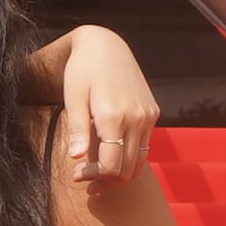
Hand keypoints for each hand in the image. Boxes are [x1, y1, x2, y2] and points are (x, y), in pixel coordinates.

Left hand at [45, 21, 159, 187]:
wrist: (106, 45)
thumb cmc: (82, 70)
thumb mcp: (73, 97)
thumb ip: (78, 129)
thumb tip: (75, 158)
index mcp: (114, 116)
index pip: (110, 165)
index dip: (93, 176)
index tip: (76, 175)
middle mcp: (137, 118)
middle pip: (126, 169)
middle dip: (105, 180)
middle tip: (83, 179)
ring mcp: (148, 116)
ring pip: (139, 162)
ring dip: (119, 173)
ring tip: (97, 174)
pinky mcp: (152, 112)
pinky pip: (144, 146)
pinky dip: (130, 157)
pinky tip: (111, 155)